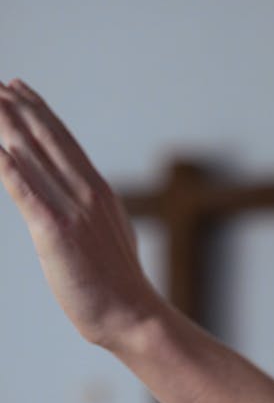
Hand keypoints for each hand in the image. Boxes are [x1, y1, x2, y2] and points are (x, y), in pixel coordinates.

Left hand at [0, 79, 159, 347]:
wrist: (133, 313)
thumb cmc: (119, 283)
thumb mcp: (110, 234)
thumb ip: (93, 210)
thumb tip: (86, 198)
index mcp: (100, 191)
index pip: (65, 141)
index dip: (40, 112)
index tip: (21, 89)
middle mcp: (88, 192)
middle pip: (47, 140)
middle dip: (18, 109)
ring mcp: (74, 211)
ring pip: (34, 159)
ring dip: (7, 128)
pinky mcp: (57, 233)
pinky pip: (28, 195)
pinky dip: (11, 170)